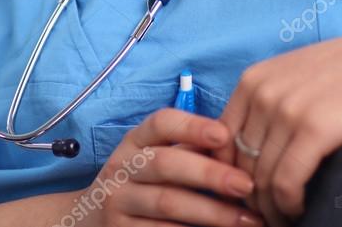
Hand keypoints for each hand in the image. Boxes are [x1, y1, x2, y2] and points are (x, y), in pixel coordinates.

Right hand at [81, 107, 264, 226]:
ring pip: (167, 203)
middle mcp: (122, 167)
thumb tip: (241, 147)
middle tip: (246, 185)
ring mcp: (118, 202)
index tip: (225, 135)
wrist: (92, 219)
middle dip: (209, 174)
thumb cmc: (143, 184)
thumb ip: (189, 151)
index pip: (160, 123)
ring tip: (249, 219)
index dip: (192, 126)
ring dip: (212, 212)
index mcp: (135, 141)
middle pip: (165, 164)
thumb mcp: (156, 159)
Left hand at [212, 17, 341, 225]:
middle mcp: (262, 92)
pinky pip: (287, 182)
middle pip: (239, 164)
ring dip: (271, 209)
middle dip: (251, 198)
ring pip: (261, 178)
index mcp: (253, 80)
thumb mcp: (300, 79)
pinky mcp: (315, 128)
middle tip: (267, 218)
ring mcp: (286, 108)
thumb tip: (251, 150)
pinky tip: (303, 211)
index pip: (221, 141)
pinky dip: (290, 206)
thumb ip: (272, 104)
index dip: (231, 175)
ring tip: (286, 221)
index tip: (250, 197)